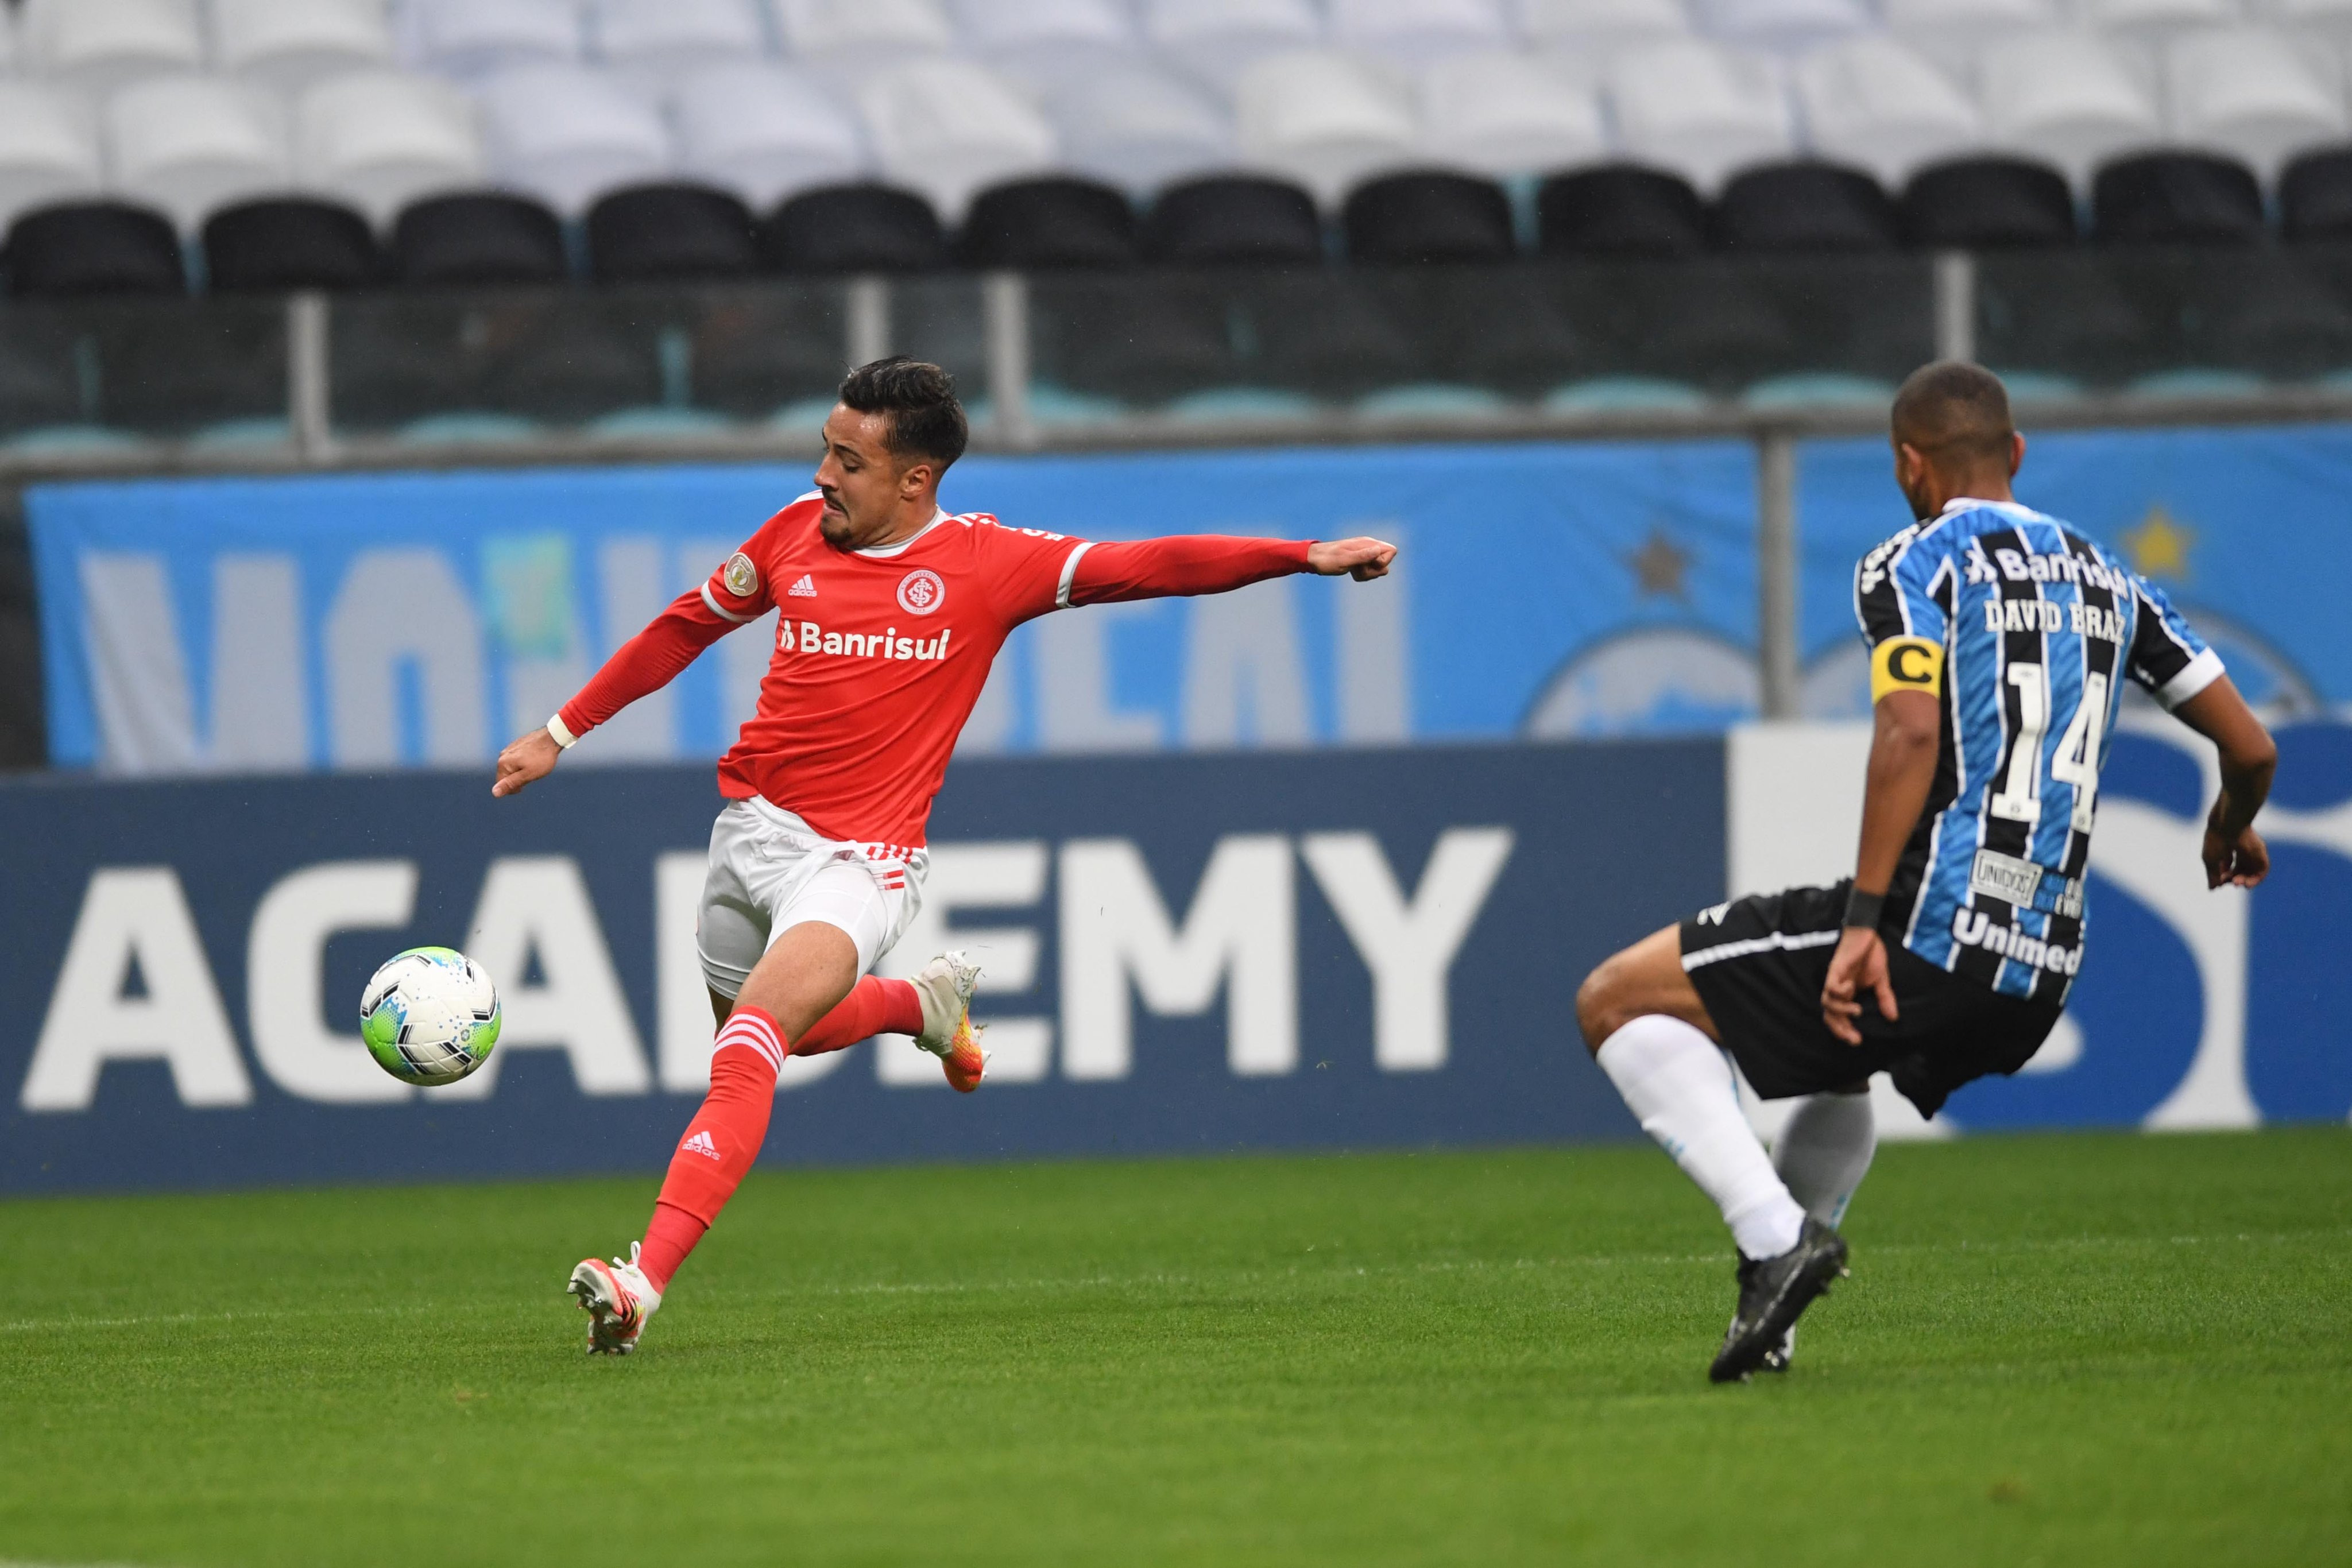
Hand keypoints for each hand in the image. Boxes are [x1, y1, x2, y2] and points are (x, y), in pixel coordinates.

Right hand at [493, 728, 560, 797]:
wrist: (552, 738)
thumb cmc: (542, 758)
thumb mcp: (527, 775)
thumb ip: (510, 784)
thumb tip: (494, 792)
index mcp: (503, 763)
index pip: (501, 784)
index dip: (514, 788)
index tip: (527, 782)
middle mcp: (503, 755)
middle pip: (506, 775)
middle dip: (517, 779)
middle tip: (532, 774)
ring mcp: (509, 748)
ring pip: (512, 767)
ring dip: (521, 771)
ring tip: (534, 767)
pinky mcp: (516, 745)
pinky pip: (516, 759)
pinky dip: (523, 763)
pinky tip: (534, 760)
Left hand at [1306, 537, 1397, 580]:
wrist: (1314, 559)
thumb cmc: (1327, 559)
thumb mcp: (1344, 560)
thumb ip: (1362, 555)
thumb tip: (1378, 550)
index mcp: (1367, 543)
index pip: (1392, 550)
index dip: (1384, 560)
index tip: (1369, 563)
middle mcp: (1369, 547)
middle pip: (1386, 563)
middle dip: (1375, 571)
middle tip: (1358, 568)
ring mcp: (1365, 555)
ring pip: (1378, 569)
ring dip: (1367, 574)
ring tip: (1353, 570)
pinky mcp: (1360, 562)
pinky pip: (1369, 572)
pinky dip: (1362, 575)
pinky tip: (1351, 571)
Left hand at [1820, 926, 1896, 1045]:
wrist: (1866, 933)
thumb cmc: (1870, 955)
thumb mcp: (1881, 980)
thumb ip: (1884, 998)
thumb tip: (1893, 1017)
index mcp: (1847, 995)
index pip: (1839, 1018)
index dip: (1844, 1031)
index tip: (1858, 1041)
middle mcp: (1837, 990)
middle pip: (1829, 1015)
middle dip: (1840, 1029)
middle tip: (1854, 1038)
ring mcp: (1834, 979)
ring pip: (1827, 1002)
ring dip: (1841, 1010)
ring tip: (1857, 1011)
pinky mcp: (1835, 968)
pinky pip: (1831, 984)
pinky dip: (1840, 990)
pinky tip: (1851, 988)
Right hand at [2202, 802, 2269, 888]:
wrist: (2228, 826)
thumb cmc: (2216, 841)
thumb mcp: (2210, 860)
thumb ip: (2212, 875)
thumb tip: (2213, 889)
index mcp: (2227, 850)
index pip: (2228, 868)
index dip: (2224, 877)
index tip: (2219, 881)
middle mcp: (2241, 852)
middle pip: (2240, 871)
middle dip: (2234, 879)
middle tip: (2230, 883)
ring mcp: (2251, 853)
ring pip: (2251, 872)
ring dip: (2246, 881)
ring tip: (2239, 884)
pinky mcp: (2260, 854)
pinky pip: (2262, 871)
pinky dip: (2256, 879)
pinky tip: (2248, 884)